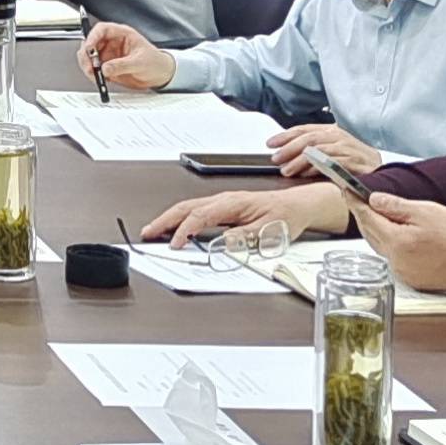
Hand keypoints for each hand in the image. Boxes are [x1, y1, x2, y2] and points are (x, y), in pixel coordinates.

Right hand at [78, 23, 173, 91]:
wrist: (160, 75)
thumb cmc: (155, 62)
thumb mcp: (140, 62)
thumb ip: (122, 65)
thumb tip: (106, 68)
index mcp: (122, 34)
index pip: (102, 30)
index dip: (92, 37)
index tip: (89, 48)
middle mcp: (113, 43)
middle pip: (92, 43)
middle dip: (87, 55)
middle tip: (89, 66)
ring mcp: (109, 55)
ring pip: (90, 57)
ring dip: (88, 66)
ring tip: (94, 75)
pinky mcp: (108, 66)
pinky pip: (95, 69)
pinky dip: (94, 75)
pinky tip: (101, 79)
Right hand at [140, 182, 347, 244]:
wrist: (298, 206)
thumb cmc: (285, 216)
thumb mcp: (267, 231)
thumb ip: (244, 237)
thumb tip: (222, 243)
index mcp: (232, 204)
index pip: (199, 216)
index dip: (184, 230)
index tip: (174, 244)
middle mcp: (224, 200)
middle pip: (186, 207)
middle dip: (164, 220)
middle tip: (147, 233)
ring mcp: (222, 203)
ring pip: (188, 207)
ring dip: (169, 218)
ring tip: (154, 230)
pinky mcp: (224, 207)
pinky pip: (196, 210)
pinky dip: (181, 218)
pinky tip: (176, 227)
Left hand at [268, 124, 383, 181]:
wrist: (381, 169)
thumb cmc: (355, 161)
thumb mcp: (333, 149)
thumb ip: (314, 149)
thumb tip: (288, 155)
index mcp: (331, 130)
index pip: (304, 129)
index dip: (285, 135)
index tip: (270, 143)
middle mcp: (338, 136)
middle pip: (308, 138)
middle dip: (288, 148)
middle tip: (275, 158)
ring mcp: (346, 148)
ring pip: (317, 150)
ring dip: (299, 161)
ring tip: (286, 170)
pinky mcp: (352, 161)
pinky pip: (330, 163)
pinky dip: (316, 168)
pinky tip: (305, 174)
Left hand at [347, 188, 445, 294]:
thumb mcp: (427, 212)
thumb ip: (397, 206)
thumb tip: (374, 200)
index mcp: (397, 242)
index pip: (367, 218)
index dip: (355, 203)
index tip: (346, 192)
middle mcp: (395, 260)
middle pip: (370, 234)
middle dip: (362, 215)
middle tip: (355, 199)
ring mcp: (402, 272)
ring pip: (380, 246)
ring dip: (375, 230)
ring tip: (374, 213)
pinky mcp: (411, 278)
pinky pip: (392, 257)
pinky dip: (389, 244)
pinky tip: (395, 234)